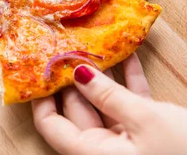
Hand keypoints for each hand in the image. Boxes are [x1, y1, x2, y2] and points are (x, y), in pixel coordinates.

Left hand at [32, 53, 186, 153]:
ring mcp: (126, 141)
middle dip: (73, 77)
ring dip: (102, 74)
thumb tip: (76, 73)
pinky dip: (128, 82)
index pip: (52, 126)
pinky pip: (128, 104)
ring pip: (103, 103)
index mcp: (94, 153)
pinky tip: (128, 55)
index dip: (42, 98)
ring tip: (94, 42)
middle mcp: (104, 149)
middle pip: (77, 109)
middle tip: (66, 44)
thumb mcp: (145, 119)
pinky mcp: (147, 134)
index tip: (39, 68)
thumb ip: (108, 95)